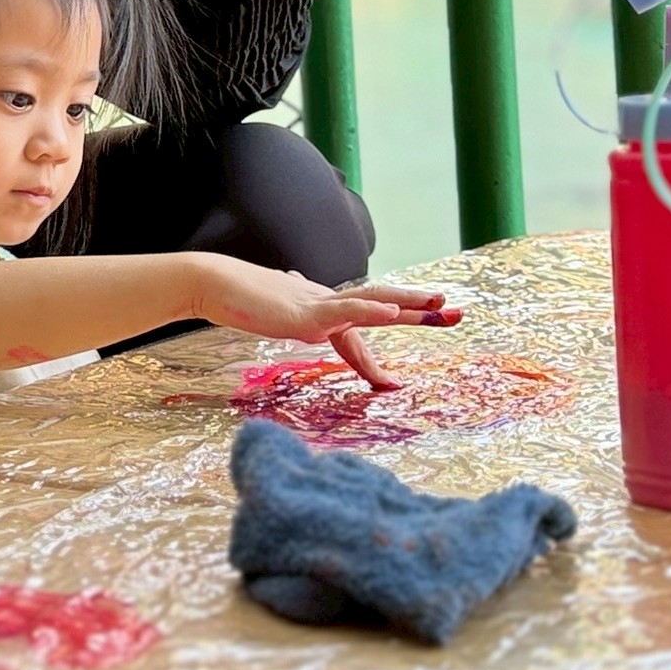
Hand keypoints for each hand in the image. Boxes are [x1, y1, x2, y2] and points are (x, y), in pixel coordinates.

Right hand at [194, 257, 456, 390]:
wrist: (214, 284)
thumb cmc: (238, 300)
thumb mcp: (273, 314)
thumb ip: (290, 313)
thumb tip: (294, 311)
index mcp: (320, 309)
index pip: (356, 334)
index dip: (374, 362)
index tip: (393, 384)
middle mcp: (326, 304)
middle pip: (381, 306)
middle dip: (419, 311)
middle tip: (455, 313)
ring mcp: (318, 306)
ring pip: (372, 303)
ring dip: (408, 306)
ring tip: (438, 306)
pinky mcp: (306, 313)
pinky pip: (345, 310)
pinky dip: (371, 310)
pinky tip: (392, 310)